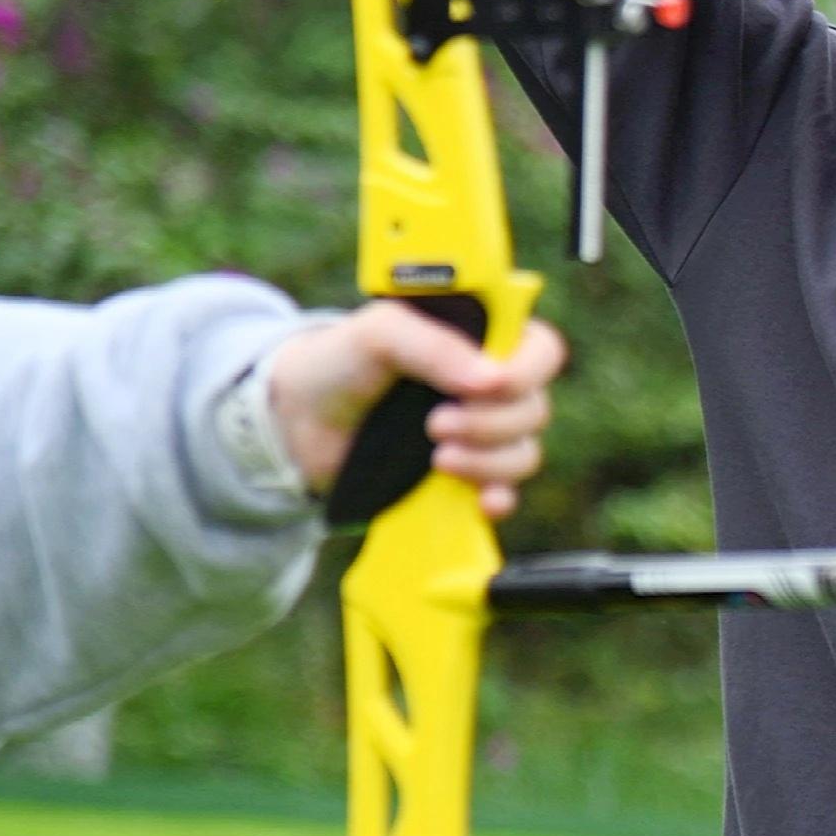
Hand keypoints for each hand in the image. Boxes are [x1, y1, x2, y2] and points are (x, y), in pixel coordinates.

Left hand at [268, 306, 567, 516]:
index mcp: (482, 340)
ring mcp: (480, 436)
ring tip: (436, 457)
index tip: (490, 385)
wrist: (294, 423)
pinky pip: (506, 493)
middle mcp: (490, 389)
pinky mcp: (465, 478)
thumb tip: (491, 380)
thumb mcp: (379, 334)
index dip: (527, 371)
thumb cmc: (338, 362)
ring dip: (487, 460)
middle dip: (491, 422)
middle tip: (436, 424)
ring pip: (524, 453)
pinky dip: (498, 498)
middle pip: (535, 408)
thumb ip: (432, 345)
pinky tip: (478, 501)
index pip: (541, 351)